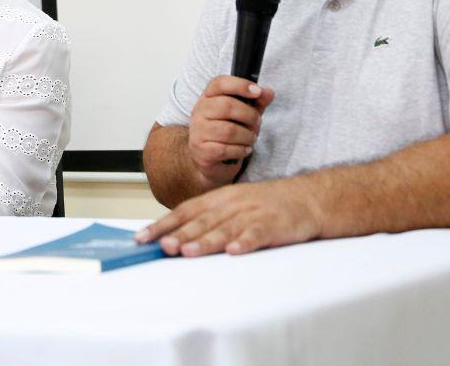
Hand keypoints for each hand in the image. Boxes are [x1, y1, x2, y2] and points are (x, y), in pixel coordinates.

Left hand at [135, 178, 322, 255]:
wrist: (306, 199)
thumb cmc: (263, 205)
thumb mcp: (232, 204)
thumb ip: (206, 219)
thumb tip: (171, 236)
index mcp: (219, 198)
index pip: (185, 211)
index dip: (163, 224)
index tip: (142, 237)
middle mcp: (232, 204)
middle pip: (202, 221)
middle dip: (180, 234)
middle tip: (163, 246)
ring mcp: (253, 214)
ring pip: (226, 228)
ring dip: (206, 241)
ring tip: (188, 251)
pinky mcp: (274, 226)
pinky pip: (257, 235)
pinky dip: (244, 243)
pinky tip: (233, 252)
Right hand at [187, 76, 274, 185]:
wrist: (207, 157)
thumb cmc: (226, 130)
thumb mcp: (242, 113)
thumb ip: (256, 102)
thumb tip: (269, 93)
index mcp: (208, 97)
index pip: (219, 83)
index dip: (240, 85)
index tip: (257, 91)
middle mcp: (199, 111)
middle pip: (227, 106)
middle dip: (250, 116)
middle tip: (257, 123)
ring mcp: (198, 131)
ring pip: (229, 130)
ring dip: (248, 136)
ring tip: (251, 138)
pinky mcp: (202, 151)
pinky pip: (225, 149)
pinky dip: (241, 150)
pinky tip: (245, 149)